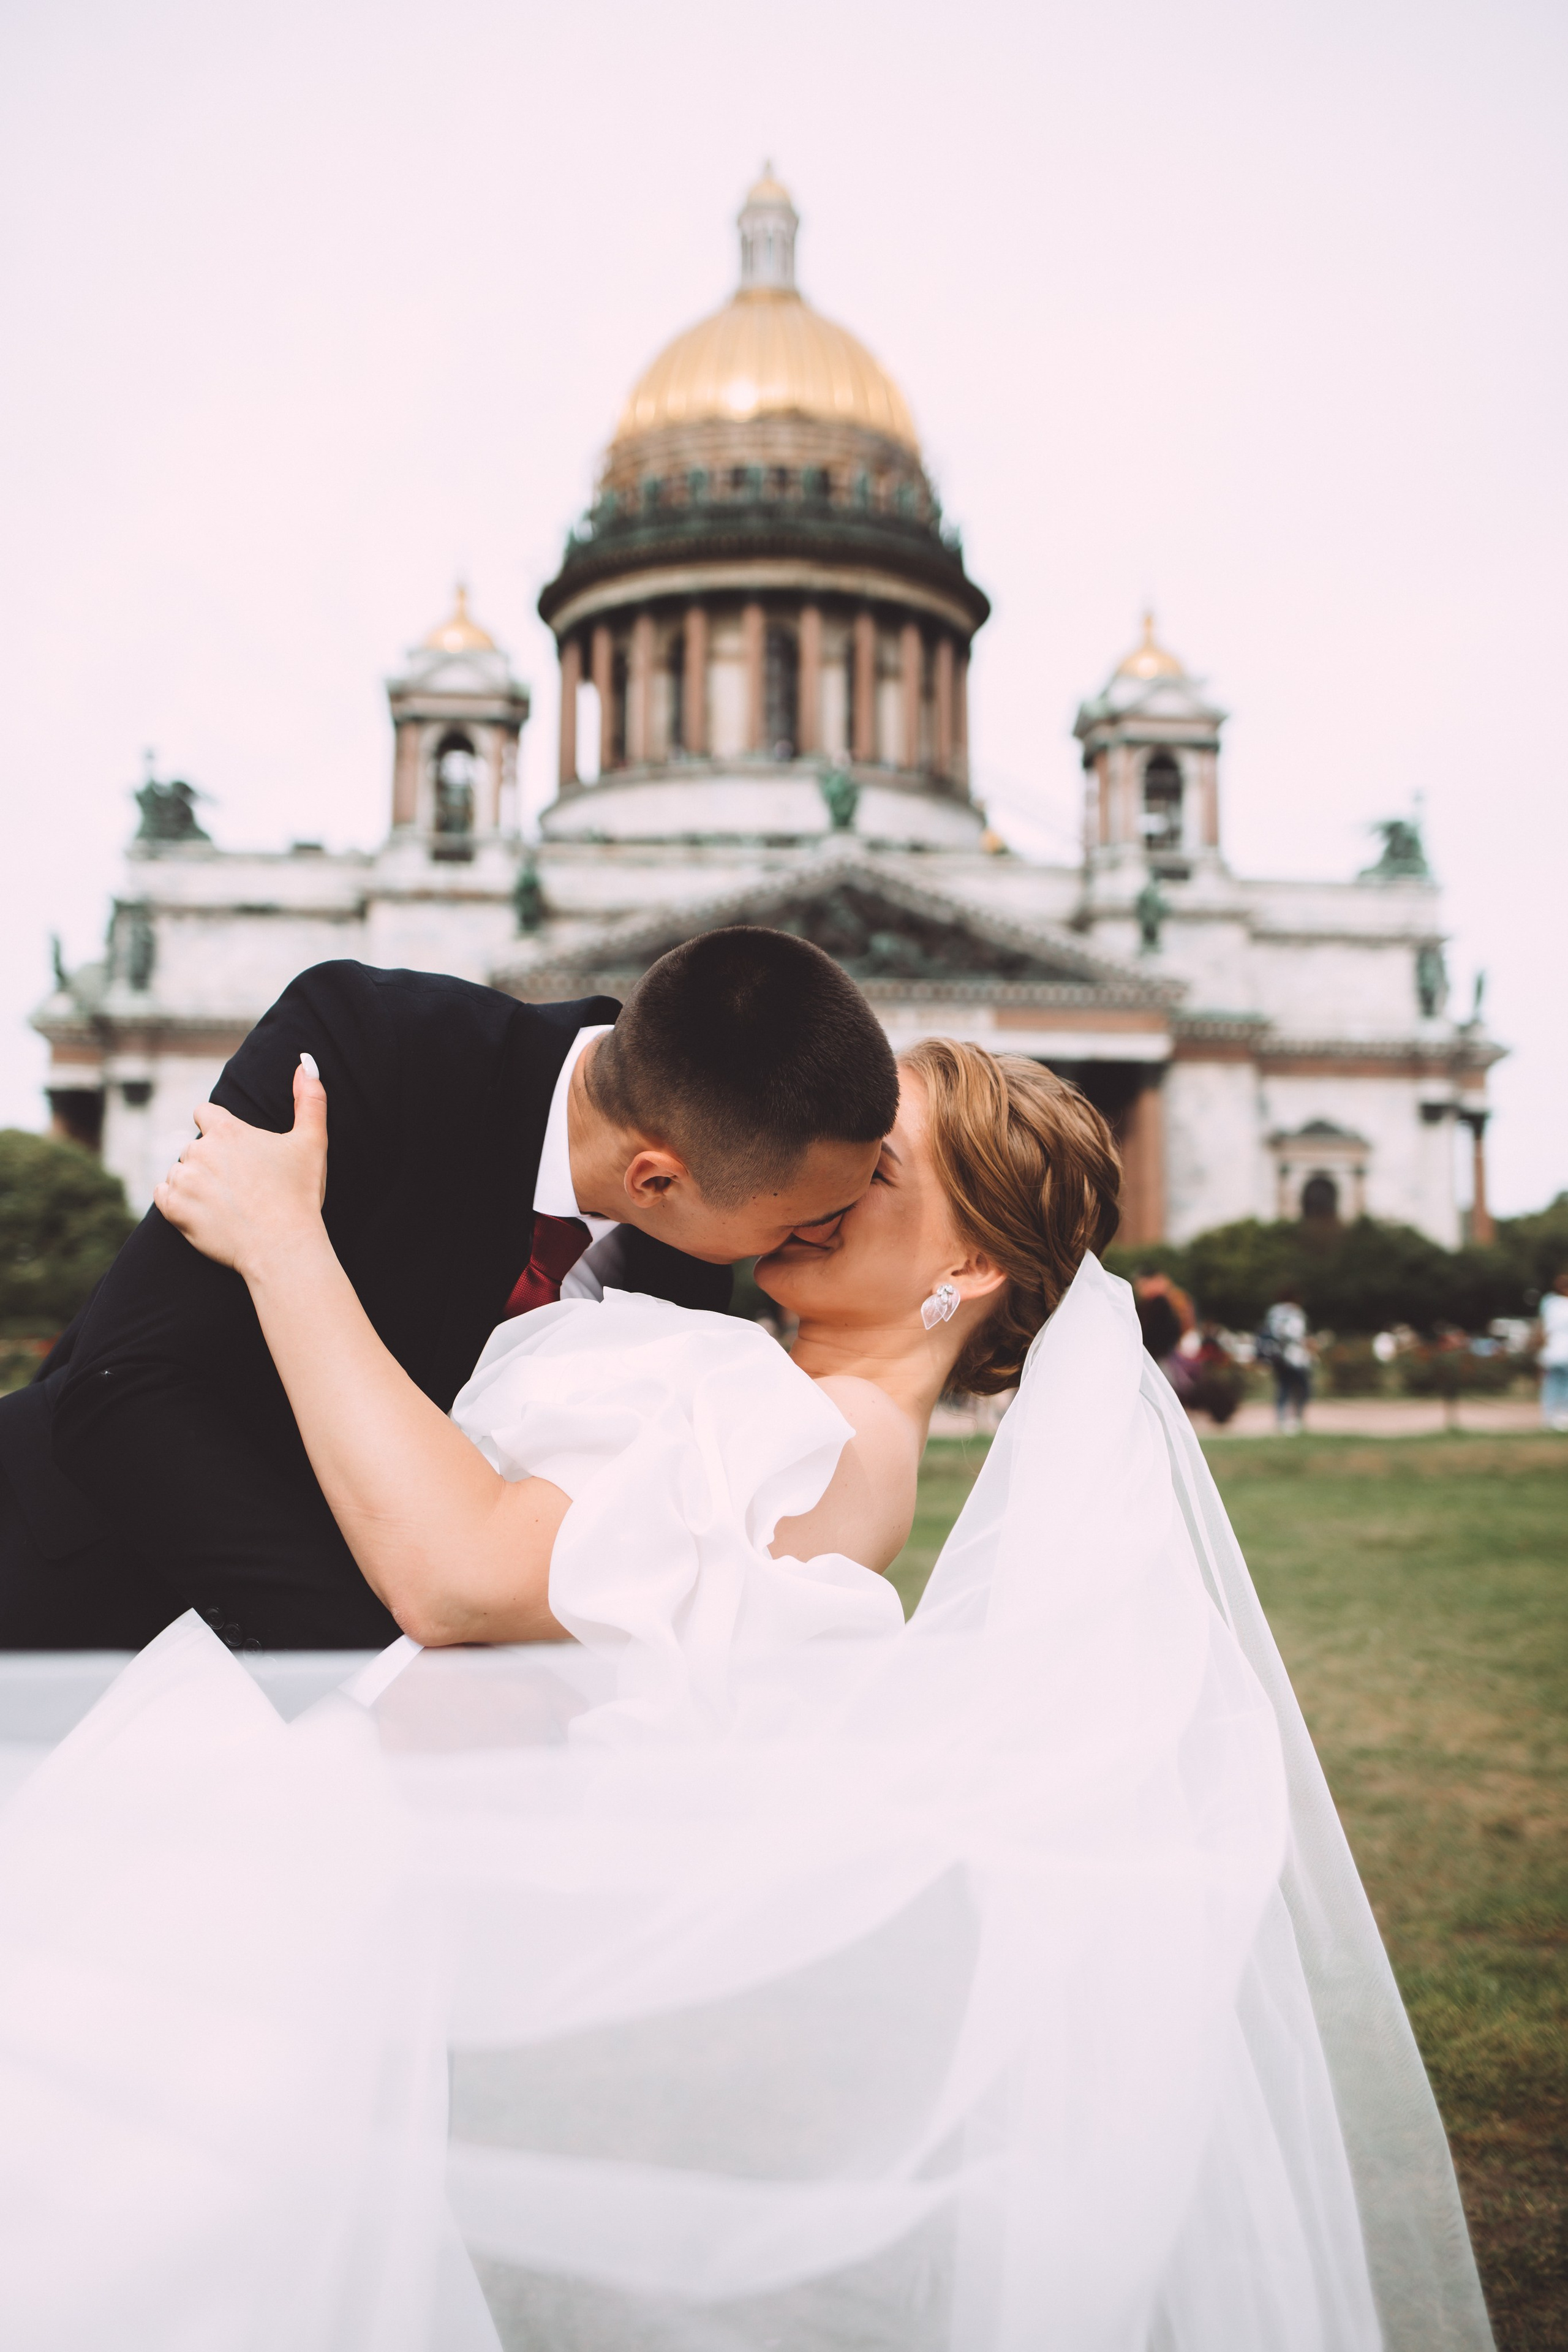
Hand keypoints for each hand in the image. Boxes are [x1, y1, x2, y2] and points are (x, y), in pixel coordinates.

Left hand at [155, 1056, 329, 1280]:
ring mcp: (184, 1180)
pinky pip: (162, 1194)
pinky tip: (200, 1210)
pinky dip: (175, 1200)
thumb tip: (306, 1061)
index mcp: (228, 1131)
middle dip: (209, 1161)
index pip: (204, 1113)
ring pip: (179, 1171)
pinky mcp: (175, 1210)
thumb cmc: (299, 1194)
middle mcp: (200, 1150)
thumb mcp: (312, 1141)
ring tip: (223, 1201)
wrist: (282, 1247)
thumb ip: (310, 1098)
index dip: (218, 1129)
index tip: (234, 1150)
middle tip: (237, 1184)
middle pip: (193, 1146)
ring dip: (193, 1182)